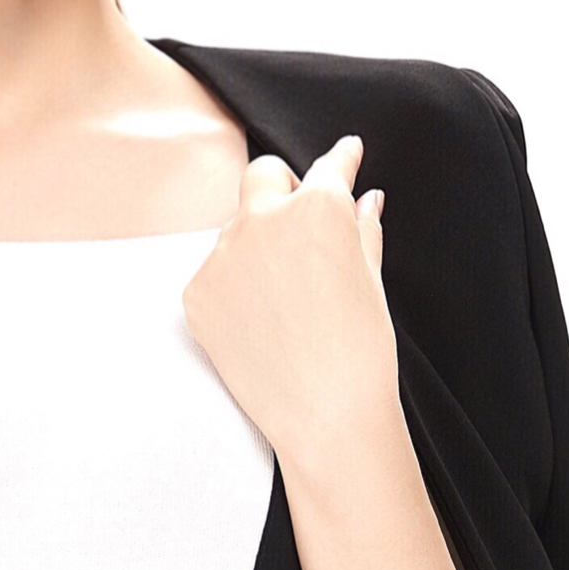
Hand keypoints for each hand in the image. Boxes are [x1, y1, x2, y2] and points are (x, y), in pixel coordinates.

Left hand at [180, 136, 395, 469]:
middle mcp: (264, 219)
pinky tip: (259, 327)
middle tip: (299, 219)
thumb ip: (362, 229)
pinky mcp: (196, 293)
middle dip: (281, 187)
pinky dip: (233, 291)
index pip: (328, 166)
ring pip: (236, 232)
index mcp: (318, 207)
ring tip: (285, 305)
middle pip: (262, 175)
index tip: (344, 153)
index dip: (340, 159)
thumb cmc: (361, 351)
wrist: (326, 416)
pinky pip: (215, 276)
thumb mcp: (371, 281)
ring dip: (256, 249)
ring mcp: (223, 255)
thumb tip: (365, 197)